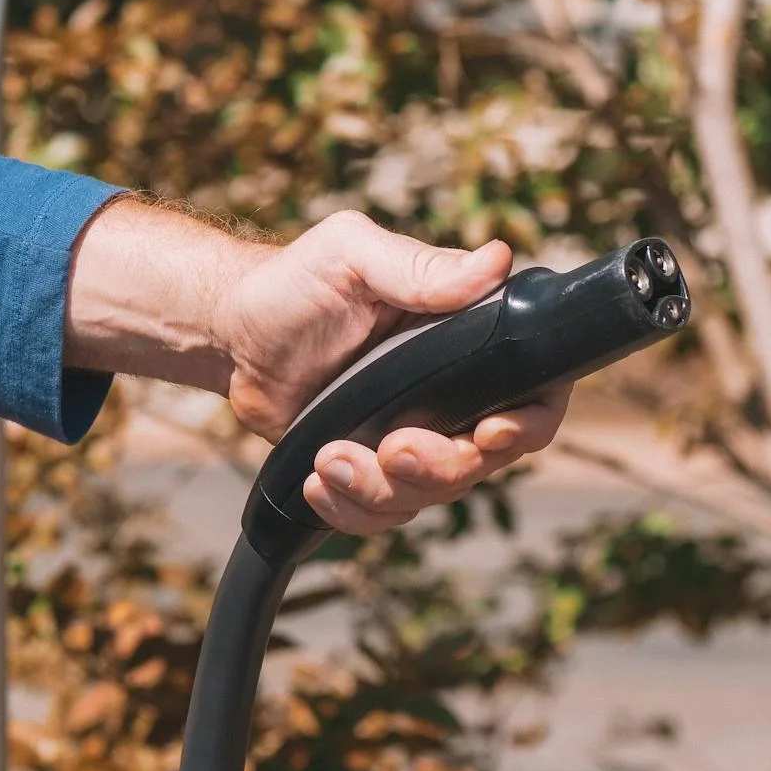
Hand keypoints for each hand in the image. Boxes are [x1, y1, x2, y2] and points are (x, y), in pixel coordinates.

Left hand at [211, 212, 568, 534]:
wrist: (235, 336)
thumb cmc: (296, 283)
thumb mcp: (353, 256)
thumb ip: (420, 267)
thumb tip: (495, 261)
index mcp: (467, 337)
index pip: (535, 392)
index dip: (527, 424)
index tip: (487, 433)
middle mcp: (454, 394)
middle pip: (484, 460)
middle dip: (439, 468)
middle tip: (390, 448)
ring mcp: (416, 436)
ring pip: (432, 495)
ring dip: (382, 491)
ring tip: (328, 460)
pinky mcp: (375, 469)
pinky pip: (386, 514)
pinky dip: (352, 510)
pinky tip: (317, 485)